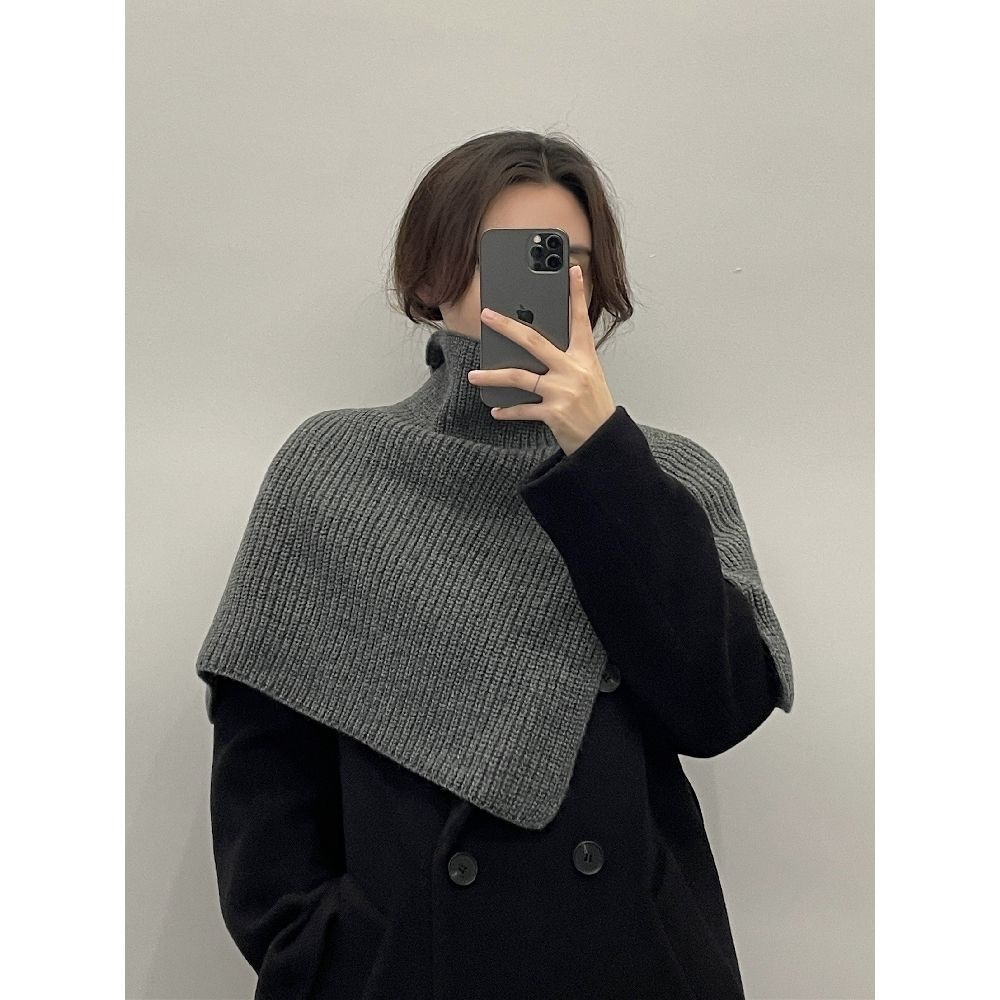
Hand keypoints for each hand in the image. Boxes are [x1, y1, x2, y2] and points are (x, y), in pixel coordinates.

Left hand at [468, 264, 617, 455]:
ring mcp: (563, 391)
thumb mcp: (588, 377)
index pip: (580, 320)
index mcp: (584, 357)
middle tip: (487, 315)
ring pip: (519, 376)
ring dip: (492, 376)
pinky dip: (507, 410)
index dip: (577, 294)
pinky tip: (495, 409)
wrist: (603, 441)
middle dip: (507, 326)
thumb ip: (567, 360)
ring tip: (474, 376)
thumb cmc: (594, 407)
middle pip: (534, 341)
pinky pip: (523, 408)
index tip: (573, 271)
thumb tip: (533, 348)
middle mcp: (573, 370)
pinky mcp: (554, 413)